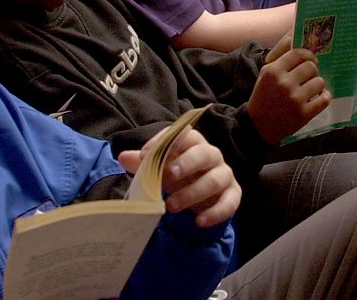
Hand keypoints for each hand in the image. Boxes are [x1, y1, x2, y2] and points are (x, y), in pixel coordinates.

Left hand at [118, 128, 240, 227]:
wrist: (200, 196)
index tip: (145, 154)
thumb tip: (123, 157)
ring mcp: (224, 174)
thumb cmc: (177, 175)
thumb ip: (143, 162)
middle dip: (185, 164)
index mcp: (194, 142)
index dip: (165, 141)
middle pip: (204, 154)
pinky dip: (215, 213)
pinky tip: (199, 222)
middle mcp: (212, 155)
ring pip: (214, 180)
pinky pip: (229, 202)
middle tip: (166, 177)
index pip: (184, 135)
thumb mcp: (159, 168)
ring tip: (170, 206)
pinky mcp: (233, 194)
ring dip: (192, 193)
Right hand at [247, 47, 330, 144]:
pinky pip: (324, 99)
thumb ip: (281, 61)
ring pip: (319, 82)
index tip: (309, 59)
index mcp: (273, 71)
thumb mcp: (265, 75)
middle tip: (310, 75)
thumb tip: (303, 50)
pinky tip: (319, 97)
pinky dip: (324, 97)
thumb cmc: (263, 97)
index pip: (297, 53)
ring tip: (312, 88)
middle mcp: (284, 83)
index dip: (307, 54)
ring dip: (318, 84)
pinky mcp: (304, 113)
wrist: (258, 125)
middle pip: (311, 66)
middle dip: (313, 70)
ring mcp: (295, 99)